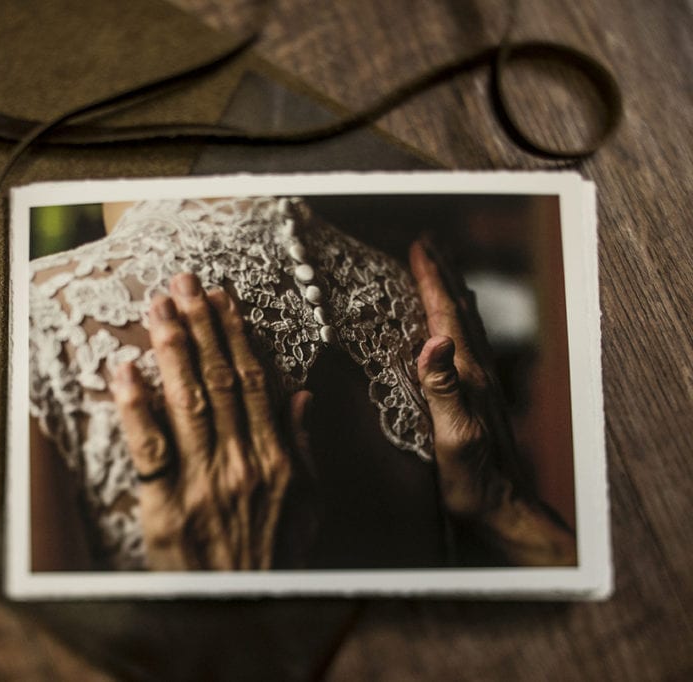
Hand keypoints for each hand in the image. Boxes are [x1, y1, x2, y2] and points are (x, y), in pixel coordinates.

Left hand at [111, 273, 311, 569]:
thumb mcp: (308, 505)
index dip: (237, 335)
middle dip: (199, 326)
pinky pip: (149, 448)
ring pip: (187, 402)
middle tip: (182, 284)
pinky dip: (136, 407)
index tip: (221, 299)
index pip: (256, 382)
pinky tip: (126, 370)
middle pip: (220, 380)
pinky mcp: (166, 507)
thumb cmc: (274, 557)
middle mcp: (242, 463)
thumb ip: (302, 446)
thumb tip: (298, 392)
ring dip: (171, 350)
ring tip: (158, 308)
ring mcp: (203, 484)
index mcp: (278, 460)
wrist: (242, 611)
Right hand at [410, 239, 575, 564]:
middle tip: (427, 243)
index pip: (445, 316)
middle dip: (441, 274)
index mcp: (467, 375)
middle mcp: (475, 372)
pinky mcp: (476, 399)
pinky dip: (455, 322)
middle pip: (458, 311)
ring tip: (439, 270)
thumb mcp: (453, 436)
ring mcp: (478, 385)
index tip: (418, 246)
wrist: (504, 510)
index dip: (430, 280)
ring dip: (449, 293)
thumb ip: (444, 388)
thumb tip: (435, 340)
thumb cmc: (475, 480)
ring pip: (463, 325)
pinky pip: (464, 345)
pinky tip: (452, 327)